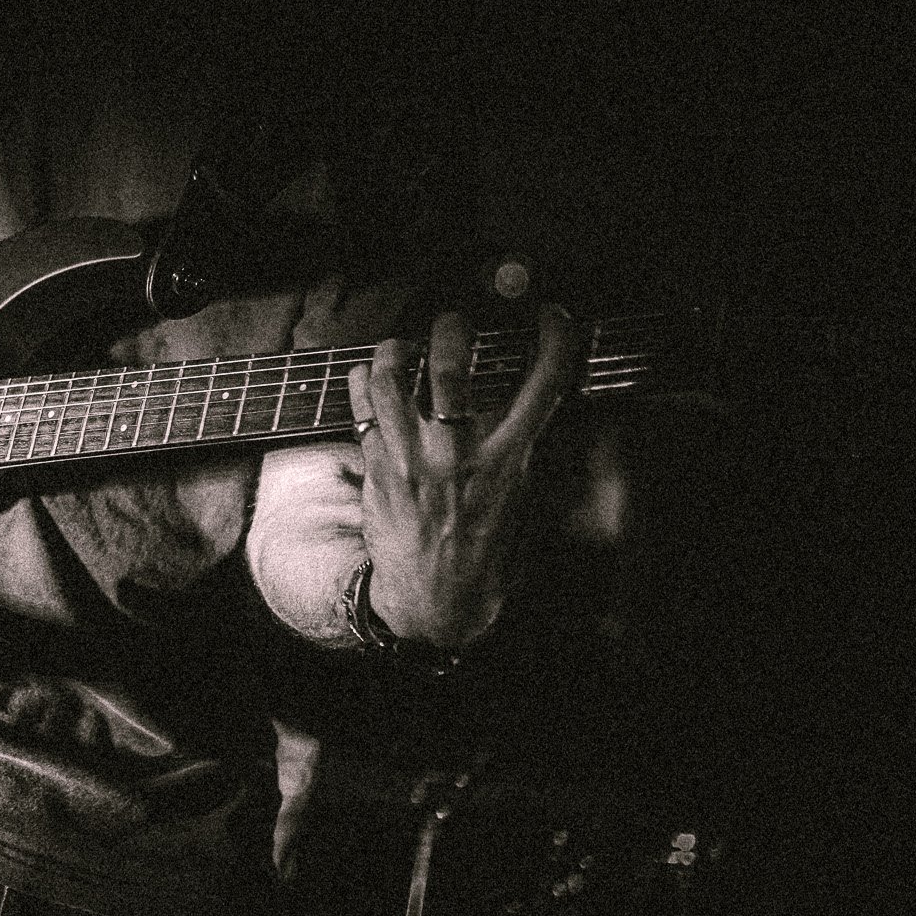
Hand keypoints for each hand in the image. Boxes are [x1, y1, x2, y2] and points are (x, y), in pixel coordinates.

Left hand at [345, 305, 580, 646]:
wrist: (435, 598)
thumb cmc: (483, 545)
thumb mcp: (518, 496)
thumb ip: (519, 443)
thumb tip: (520, 392)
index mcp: (507, 462)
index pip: (542, 387)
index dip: (555, 341)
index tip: (553, 317)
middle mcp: (457, 458)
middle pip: (450, 373)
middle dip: (452, 332)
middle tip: (454, 324)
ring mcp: (411, 463)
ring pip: (391, 384)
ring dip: (396, 351)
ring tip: (402, 347)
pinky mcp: (377, 470)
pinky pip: (361, 410)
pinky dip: (363, 381)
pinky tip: (371, 374)